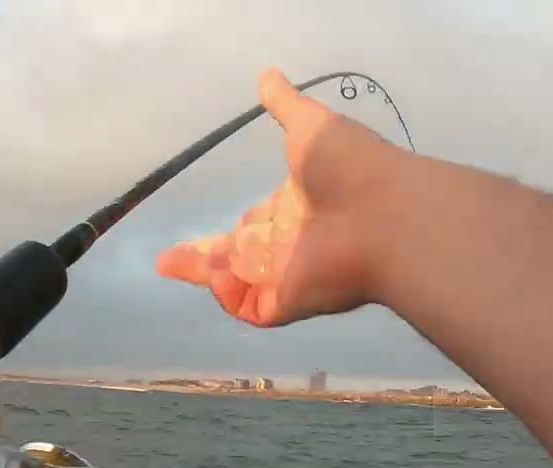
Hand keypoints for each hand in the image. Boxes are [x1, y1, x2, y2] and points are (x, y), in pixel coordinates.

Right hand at [156, 68, 411, 325]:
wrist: (384, 214)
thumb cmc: (350, 168)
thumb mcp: (311, 126)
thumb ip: (286, 106)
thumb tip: (267, 75)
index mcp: (298, 206)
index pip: (260, 221)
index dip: (240, 225)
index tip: (211, 231)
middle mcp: (293, 243)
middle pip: (241, 255)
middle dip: (206, 259)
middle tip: (168, 260)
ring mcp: (292, 276)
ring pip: (240, 284)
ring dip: (208, 274)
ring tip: (170, 262)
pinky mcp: (290, 302)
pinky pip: (251, 308)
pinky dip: (227, 295)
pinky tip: (217, 272)